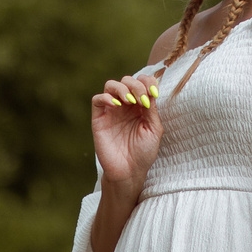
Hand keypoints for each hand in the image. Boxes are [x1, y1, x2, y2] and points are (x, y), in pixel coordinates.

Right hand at [91, 70, 164, 190]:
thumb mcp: (154, 130)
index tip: (153, 93)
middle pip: (127, 80)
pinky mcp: (99, 118)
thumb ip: (151, 109)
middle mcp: (126, 105)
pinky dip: (105, 97)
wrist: (129, 171)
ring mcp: (112, 110)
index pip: (143, 82)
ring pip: (111, 85)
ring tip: (129, 100)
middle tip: (141, 99)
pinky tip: (116, 105)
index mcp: (141, 106)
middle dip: (136, 85)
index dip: (148, 82)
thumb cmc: (143, 152)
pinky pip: (97, 99)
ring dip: (121, 88)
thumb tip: (150, 90)